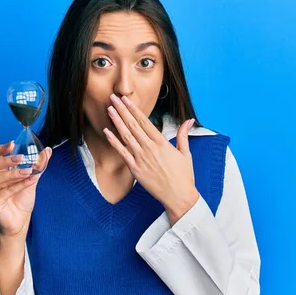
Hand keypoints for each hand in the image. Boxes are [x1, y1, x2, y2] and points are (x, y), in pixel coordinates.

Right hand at [0, 141, 51, 236]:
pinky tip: (30, 180)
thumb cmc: (21, 199)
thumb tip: (47, 151)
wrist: (20, 220)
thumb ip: (38, 165)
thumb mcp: (31, 178)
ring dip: (15, 173)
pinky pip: (6, 191)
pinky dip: (19, 185)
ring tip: (29, 171)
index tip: (13, 144)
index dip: (1, 148)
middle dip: (7, 160)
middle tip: (21, 158)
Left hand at [104, 94, 199, 223]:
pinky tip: (107, 132)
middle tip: (113, 98)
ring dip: (117, 121)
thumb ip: (183, 135)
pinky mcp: (136, 170)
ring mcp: (141, 159)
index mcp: (162, 143)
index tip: (126, 99)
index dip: (134, 109)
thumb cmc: (183, 176)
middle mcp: (150, 148)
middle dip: (122, 110)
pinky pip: (122, 153)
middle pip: (133, 125)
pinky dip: (114, 142)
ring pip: (126, 136)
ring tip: (109, 109)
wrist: (179, 196)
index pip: (145, 121)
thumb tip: (189, 120)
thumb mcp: (185, 153)